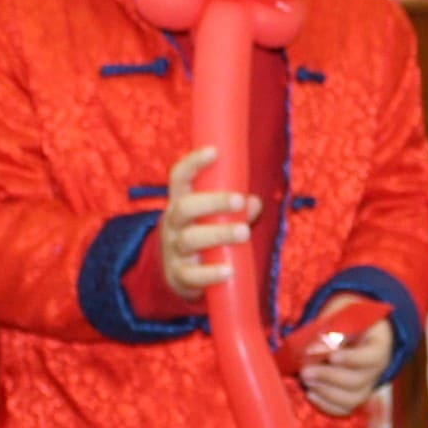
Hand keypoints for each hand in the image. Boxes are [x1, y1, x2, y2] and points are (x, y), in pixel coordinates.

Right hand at [160, 143, 259, 297]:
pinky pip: (192, 275)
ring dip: (219, 234)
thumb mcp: (214, 218)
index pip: (179, 178)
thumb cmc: (202, 235)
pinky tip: (228, 270)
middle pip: (185, 208)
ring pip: (190, 239)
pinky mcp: (180, 276)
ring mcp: (174, 250)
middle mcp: (173, 224)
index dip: (194, 163)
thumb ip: (237, 210)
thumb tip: (255, 203)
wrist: (175, 275)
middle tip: (239, 201)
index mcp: (181, 202)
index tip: (214, 151)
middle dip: (213, 202)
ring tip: (244, 233)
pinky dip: (211, 273)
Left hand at [300, 315, 395, 416]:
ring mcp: (366, 384)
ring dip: (326, 392)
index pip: (372, 356)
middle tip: (306, 370)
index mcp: (379, 344)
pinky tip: (311, 394)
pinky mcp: (353, 395)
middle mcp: (377, 368)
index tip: (331, 356)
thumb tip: (314, 349)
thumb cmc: (346, 316)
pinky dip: (326, 405)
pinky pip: (344, 409)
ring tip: (306, 381)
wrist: (352, 328)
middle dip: (329, 377)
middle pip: (359, 381)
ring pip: (352, 399)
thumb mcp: (341, 311)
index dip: (352, 359)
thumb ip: (330, 328)